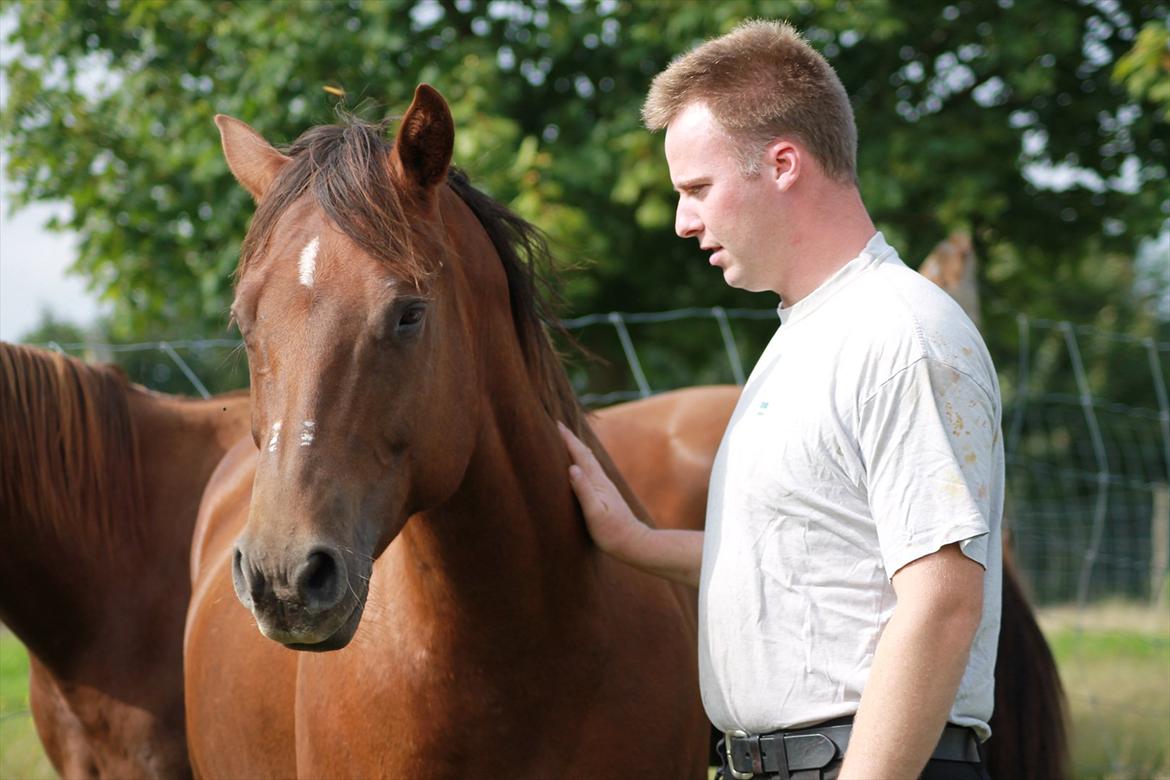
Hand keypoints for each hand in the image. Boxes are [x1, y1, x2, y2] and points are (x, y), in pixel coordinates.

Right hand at [557, 421, 645, 556]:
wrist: (633, 542)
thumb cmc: (612, 531)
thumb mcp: (595, 513)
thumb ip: (584, 490)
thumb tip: (572, 468)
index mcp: (597, 482)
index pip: (580, 455)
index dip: (569, 439)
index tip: (557, 424)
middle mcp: (602, 480)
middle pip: (585, 454)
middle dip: (572, 439)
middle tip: (559, 426)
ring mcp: (605, 487)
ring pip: (589, 461)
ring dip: (578, 449)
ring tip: (568, 440)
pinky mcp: (605, 495)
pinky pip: (591, 471)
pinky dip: (583, 462)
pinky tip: (583, 466)